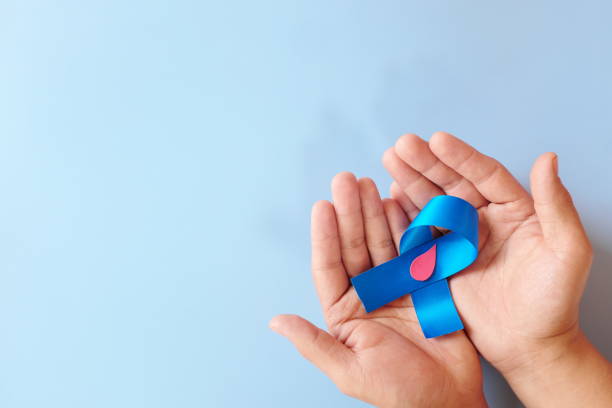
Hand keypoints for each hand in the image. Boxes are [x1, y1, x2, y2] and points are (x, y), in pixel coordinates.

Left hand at [270, 173, 485, 407]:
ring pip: (382, 242)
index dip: (325, 235)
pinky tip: (398, 203)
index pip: (329, 266)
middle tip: (346, 180)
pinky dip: (407, 226)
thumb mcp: (349, 369)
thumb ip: (313, 342)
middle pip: (355, 246)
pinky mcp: (424, 283)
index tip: (322, 206)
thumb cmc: (397, 391)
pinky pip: (413, 249)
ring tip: (368, 184)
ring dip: (374, 213)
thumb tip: (275, 321)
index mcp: (344, 313)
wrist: (448, 400)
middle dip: (350, 213)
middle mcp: (367, 294)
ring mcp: (397, 286)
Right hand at [383, 132, 610, 405]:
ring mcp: (459, 239)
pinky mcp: (441, 260)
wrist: (528, 345)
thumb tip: (548, 158)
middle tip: (402, 145)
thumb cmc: (554, 301)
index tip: (437, 139)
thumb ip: (556, 205)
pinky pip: (420, 232)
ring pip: (432, 202)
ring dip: (410, 181)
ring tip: (390, 161)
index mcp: (514, 210)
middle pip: (451, 183)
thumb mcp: (567, 252)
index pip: (484, 174)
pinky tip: (390, 196)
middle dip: (426, 163)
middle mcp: (484, 219)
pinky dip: (404, 214)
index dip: (460, 156)